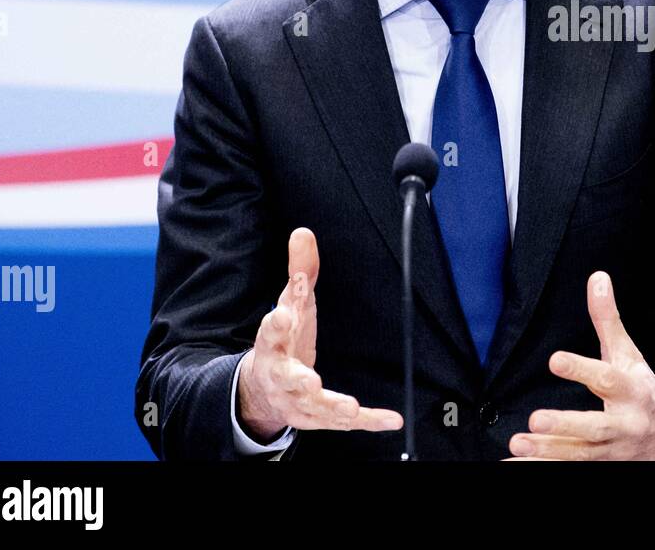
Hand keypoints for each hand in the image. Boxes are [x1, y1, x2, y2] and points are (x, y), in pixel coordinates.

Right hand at [237, 227, 402, 440]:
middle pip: (287, 376)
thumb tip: (303, 233)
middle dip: (297, 379)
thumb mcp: (291, 304)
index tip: (285, 312)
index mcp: (274, 343)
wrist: (263, 390)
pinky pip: (343, 422)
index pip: (272, 331)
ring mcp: (299, 399)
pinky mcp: (319, 416)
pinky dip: (369, 421)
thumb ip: (300, 270)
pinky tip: (391, 420)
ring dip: (332, 406)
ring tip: (350, 408)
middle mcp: (282, 374)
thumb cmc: (283, 340)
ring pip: (314, 406)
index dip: (278, 321)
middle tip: (310, 381)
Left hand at [504, 270, 654, 459]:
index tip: (555, 359)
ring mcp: (613, 450)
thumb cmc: (642, 388)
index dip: (582, 369)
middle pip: (594, 427)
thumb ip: (608, 320)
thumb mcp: (628, 354)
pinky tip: (514, 463)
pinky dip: (543, 469)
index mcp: (632, 391)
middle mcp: (624, 424)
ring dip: (549, 452)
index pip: (607, 379)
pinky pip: (570, 470)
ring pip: (581, 455)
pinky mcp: (603, 466)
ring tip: (519, 444)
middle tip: (534, 419)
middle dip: (565, 426)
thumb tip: (597, 277)